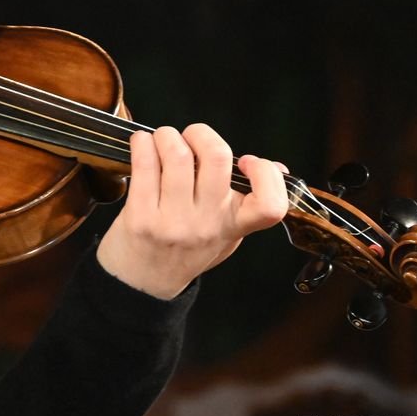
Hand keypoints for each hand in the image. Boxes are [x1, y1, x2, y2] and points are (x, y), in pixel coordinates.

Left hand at [95, 124, 288, 299]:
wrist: (143, 282)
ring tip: (163, 140)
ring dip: (167, 135)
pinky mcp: (140, 216)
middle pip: (217, 158)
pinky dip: (142, 142)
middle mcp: (206, 224)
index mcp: (234, 226)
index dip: (265, 174)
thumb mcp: (226, 234)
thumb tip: (276, 167)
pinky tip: (142, 145)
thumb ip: (247, 202)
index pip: (270, 205)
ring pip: (177, 154)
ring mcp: (173, 221)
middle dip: (201, 133)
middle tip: (191, 137)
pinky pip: (144, 163)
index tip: (247, 162)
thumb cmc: (186, 250)